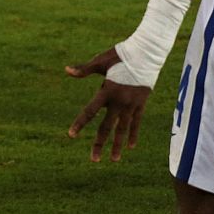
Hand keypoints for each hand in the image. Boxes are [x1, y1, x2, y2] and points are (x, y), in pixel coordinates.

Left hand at [65, 46, 151, 162]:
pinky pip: (136, 123)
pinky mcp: (141, 104)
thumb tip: (66, 70)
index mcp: (107, 91)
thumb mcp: (101, 62)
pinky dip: (133, 134)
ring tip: (114, 159)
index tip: (71, 135)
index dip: (80, 124)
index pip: (90, 111)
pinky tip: (131, 146)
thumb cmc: (121, 55)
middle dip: (99, 143)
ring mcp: (132, 104)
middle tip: (94, 160)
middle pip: (107, 127)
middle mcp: (120, 101)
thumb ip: (84, 70)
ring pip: (123, 129)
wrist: (147, 53)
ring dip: (118, 145)